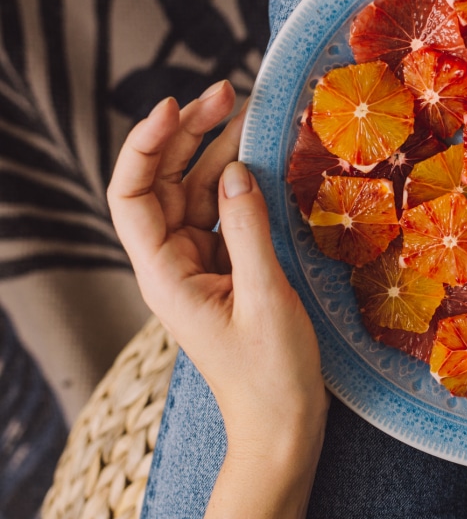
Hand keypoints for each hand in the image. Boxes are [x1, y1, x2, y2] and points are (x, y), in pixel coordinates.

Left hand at [107, 83, 327, 461]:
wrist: (282, 427)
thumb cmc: (271, 375)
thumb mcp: (265, 296)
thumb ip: (249, 229)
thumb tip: (237, 171)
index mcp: (164, 275)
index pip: (131, 196)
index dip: (145, 145)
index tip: (174, 105)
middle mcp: (172, 264)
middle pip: (164, 184)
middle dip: (189, 134)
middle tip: (228, 91)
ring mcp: (199, 266)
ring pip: (196, 194)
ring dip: (218, 152)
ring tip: (249, 112)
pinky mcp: (227, 271)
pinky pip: (225, 215)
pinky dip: (240, 184)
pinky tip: (262, 160)